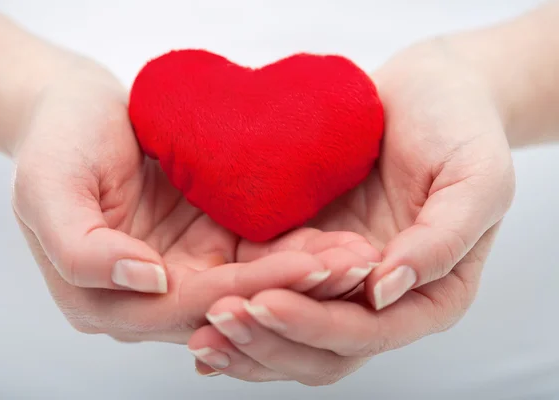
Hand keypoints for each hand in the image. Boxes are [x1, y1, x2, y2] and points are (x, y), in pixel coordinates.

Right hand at [11, 56, 380, 342]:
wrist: (74, 110)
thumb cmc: (57, 144)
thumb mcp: (47, 191)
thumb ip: (83, 250)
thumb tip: (147, 281)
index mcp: (106, 302)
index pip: (186, 308)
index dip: (247, 293)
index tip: (305, 269)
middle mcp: (150, 300)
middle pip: (230, 307)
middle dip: (293, 292)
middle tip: (352, 270)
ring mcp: (184, 275)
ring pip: (253, 290)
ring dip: (306, 279)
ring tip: (359, 260)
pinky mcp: (207, 249)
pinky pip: (259, 259)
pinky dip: (299, 254)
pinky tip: (340, 245)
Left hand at [188, 38, 515, 383]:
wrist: (425, 92)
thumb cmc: (460, 128)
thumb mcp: (477, 177)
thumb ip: (444, 238)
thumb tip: (388, 289)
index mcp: (429, 295)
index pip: (368, 332)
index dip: (316, 326)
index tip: (266, 303)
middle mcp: (381, 300)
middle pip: (323, 350)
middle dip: (269, 341)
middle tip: (218, 320)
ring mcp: (340, 281)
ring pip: (291, 336)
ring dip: (246, 340)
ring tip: (199, 333)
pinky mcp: (307, 253)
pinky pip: (272, 292)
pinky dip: (241, 309)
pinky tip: (201, 308)